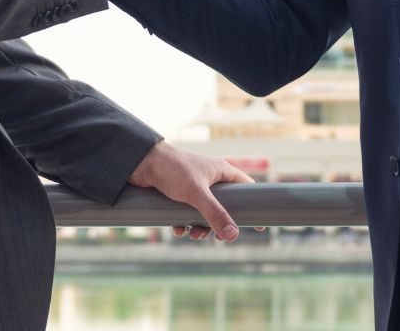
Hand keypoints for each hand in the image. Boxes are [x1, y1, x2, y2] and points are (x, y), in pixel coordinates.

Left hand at [128, 141, 254, 240]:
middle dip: (219, 224)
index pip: (247, 188)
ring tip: (191, 234)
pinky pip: (188, 213)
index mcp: (221, 171)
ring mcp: (194, 186)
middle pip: (225, 206)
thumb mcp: (196, 193)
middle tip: (216, 238)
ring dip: (200, 227)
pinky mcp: (178, 193)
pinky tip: (177, 230)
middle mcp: (210, 178)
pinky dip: (185, 224)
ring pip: (205, 212)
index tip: (259, 226)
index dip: (254, 207)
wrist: (141, 162)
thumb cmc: (172, 169)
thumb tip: (233, 235)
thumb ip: (214, 214)